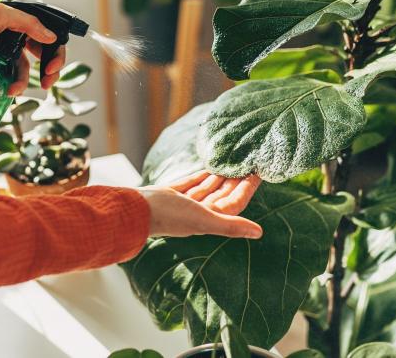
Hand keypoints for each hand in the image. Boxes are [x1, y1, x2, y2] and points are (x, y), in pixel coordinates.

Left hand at [0, 3, 66, 94]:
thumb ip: (27, 22)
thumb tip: (51, 37)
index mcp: (20, 20)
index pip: (48, 36)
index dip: (55, 52)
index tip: (52, 68)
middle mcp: (17, 35)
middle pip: (43, 54)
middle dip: (48, 70)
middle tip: (48, 82)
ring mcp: (7, 50)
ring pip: (27, 68)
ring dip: (25, 81)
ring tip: (16, 90)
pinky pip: (13, 75)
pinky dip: (14, 84)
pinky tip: (9, 90)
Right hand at [138, 173, 262, 239]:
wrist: (136, 210)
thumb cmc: (170, 216)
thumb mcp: (204, 220)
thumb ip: (231, 226)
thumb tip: (259, 233)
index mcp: (208, 219)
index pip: (234, 202)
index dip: (247, 189)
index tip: (257, 173)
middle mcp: (198, 213)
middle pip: (222, 194)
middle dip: (235, 181)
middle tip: (248, 164)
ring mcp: (184, 204)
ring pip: (208, 188)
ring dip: (220, 177)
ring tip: (233, 163)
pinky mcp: (171, 194)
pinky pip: (191, 183)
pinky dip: (201, 176)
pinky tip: (209, 168)